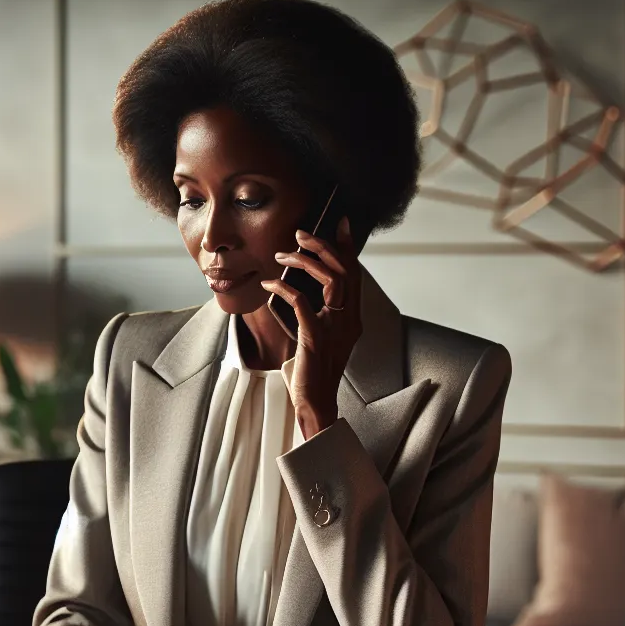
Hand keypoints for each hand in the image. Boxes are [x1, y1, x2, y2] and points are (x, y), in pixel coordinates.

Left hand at [264, 215, 361, 438]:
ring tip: (283, 255)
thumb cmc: (313, 370)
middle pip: (346, 270)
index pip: (354, 274)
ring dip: (306, 261)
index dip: (348, 247)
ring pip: (332, 280)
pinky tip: (269, 283)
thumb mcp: (320, 336)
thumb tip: (300, 290)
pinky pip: (302, 302)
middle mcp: (349, 319)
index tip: (341, 224)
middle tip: (301, 233)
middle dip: (323, 245)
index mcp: (352, 317)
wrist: (315, 401)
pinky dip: (284, 287)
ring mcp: (334, 328)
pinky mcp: (315, 337)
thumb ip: (319, 314)